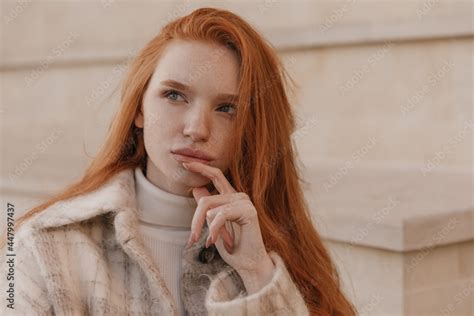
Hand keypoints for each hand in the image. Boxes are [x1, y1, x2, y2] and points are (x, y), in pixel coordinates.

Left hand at [183, 161, 274, 293]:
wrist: (250, 264)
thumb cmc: (233, 248)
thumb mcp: (214, 227)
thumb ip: (207, 209)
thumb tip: (196, 189)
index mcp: (231, 197)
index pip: (216, 175)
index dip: (200, 167)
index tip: (184, 163)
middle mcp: (239, 196)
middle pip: (206, 199)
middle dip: (194, 219)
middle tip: (191, 239)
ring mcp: (244, 202)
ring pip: (210, 208)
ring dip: (204, 229)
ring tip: (208, 243)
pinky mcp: (248, 211)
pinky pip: (220, 215)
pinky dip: (214, 230)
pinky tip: (214, 242)